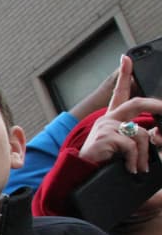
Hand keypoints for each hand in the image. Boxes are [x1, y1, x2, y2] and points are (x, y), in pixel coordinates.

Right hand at [77, 56, 161, 173]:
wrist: (80, 176)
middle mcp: (107, 119)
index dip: (123, 74)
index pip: (118, 92)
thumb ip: (137, 138)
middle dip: (156, 107)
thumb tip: (156, 134)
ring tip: (140, 166)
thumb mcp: (121, 147)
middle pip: (137, 103)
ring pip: (140, 132)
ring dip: (144, 153)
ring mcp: (106, 126)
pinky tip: (131, 168)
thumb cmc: (100, 163)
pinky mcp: (106, 136)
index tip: (126, 58)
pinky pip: (132, 144)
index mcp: (111, 119)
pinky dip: (135, 159)